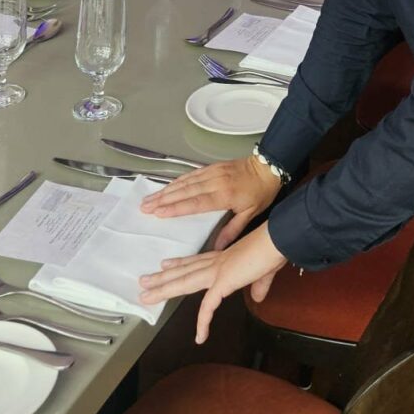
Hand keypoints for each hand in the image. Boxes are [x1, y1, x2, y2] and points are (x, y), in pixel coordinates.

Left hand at [139, 222, 287, 343]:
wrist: (277, 241)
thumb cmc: (273, 250)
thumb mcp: (264, 272)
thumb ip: (259, 285)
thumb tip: (258, 298)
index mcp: (224, 258)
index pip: (197, 261)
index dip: (180, 264)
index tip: (165, 264)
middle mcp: (217, 263)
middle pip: (184, 271)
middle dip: (163, 277)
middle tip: (144, 281)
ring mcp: (217, 271)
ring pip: (184, 282)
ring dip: (164, 289)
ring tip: (145, 295)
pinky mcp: (223, 282)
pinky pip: (209, 307)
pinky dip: (203, 322)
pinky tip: (200, 337)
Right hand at [140, 157, 281, 249]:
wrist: (269, 166)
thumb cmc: (261, 192)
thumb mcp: (251, 214)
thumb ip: (232, 229)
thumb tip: (217, 247)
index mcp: (224, 195)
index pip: (196, 203)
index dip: (176, 208)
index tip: (158, 213)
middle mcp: (215, 181)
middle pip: (185, 191)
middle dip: (163, 199)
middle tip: (144, 207)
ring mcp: (213, 172)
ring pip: (185, 182)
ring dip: (166, 190)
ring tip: (150, 198)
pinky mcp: (213, 167)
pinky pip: (192, 174)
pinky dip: (177, 181)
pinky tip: (167, 187)